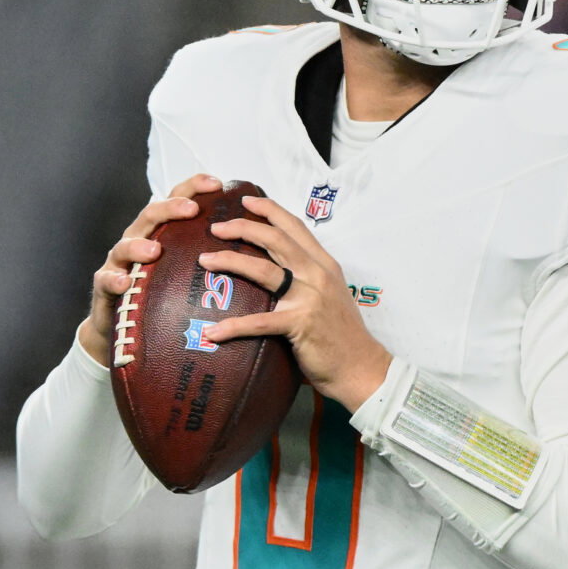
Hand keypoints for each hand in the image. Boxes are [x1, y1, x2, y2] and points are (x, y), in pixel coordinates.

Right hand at [77, 173, 224, 366]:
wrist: (123, 323)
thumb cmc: (162, 290)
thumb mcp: (185, 268)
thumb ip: (208, 252)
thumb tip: (253, 242)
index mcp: (162, 230)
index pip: (177, 199)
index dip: (194, 186)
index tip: (217, 183)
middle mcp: (139, 238)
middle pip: (151, 214)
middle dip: (170, 208)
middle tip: (191, 209)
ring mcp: (119, 261)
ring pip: (125, 245)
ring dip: (139, 245)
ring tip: (154, 250)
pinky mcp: (105, 286)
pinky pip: (106, 280)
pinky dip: (114, 280)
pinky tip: (125, 283)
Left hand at [198, 194, 392, 411]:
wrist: (361, 367)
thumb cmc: (343, 335)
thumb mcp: (331, 294)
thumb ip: (309, 278)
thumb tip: (280, 271)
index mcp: (324, 264)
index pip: (295, 227)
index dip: (269, 211)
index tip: (246, 201)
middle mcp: (317, 275)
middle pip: (275, 240)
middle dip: (243, 228)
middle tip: (216, 227)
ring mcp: (309, 298)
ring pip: (263, 270)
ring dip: (230, 261)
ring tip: (205, 261)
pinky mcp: (299, 324)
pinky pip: (259, 322)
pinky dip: (233, 327)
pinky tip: (213, 332)